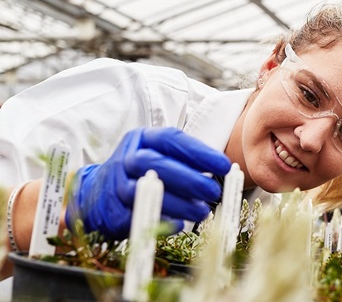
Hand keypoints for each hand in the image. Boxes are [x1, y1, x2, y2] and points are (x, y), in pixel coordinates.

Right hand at [65, 127, 230, 239]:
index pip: (172, 140)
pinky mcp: (111, 211)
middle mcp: (126, 158)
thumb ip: (185, 160)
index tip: (224, 165)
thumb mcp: (159, 155)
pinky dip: (160, 221)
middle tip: (213, 191)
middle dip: (188, 178)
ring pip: (146, 191)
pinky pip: (137, 215)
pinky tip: (179, 225)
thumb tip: (222, 171)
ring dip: (178, 203)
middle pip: (156, 163)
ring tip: (202, 212)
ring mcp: (115, 184)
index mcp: (142, 139)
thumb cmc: (140, 172)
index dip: (199, 152)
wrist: (94, 194)